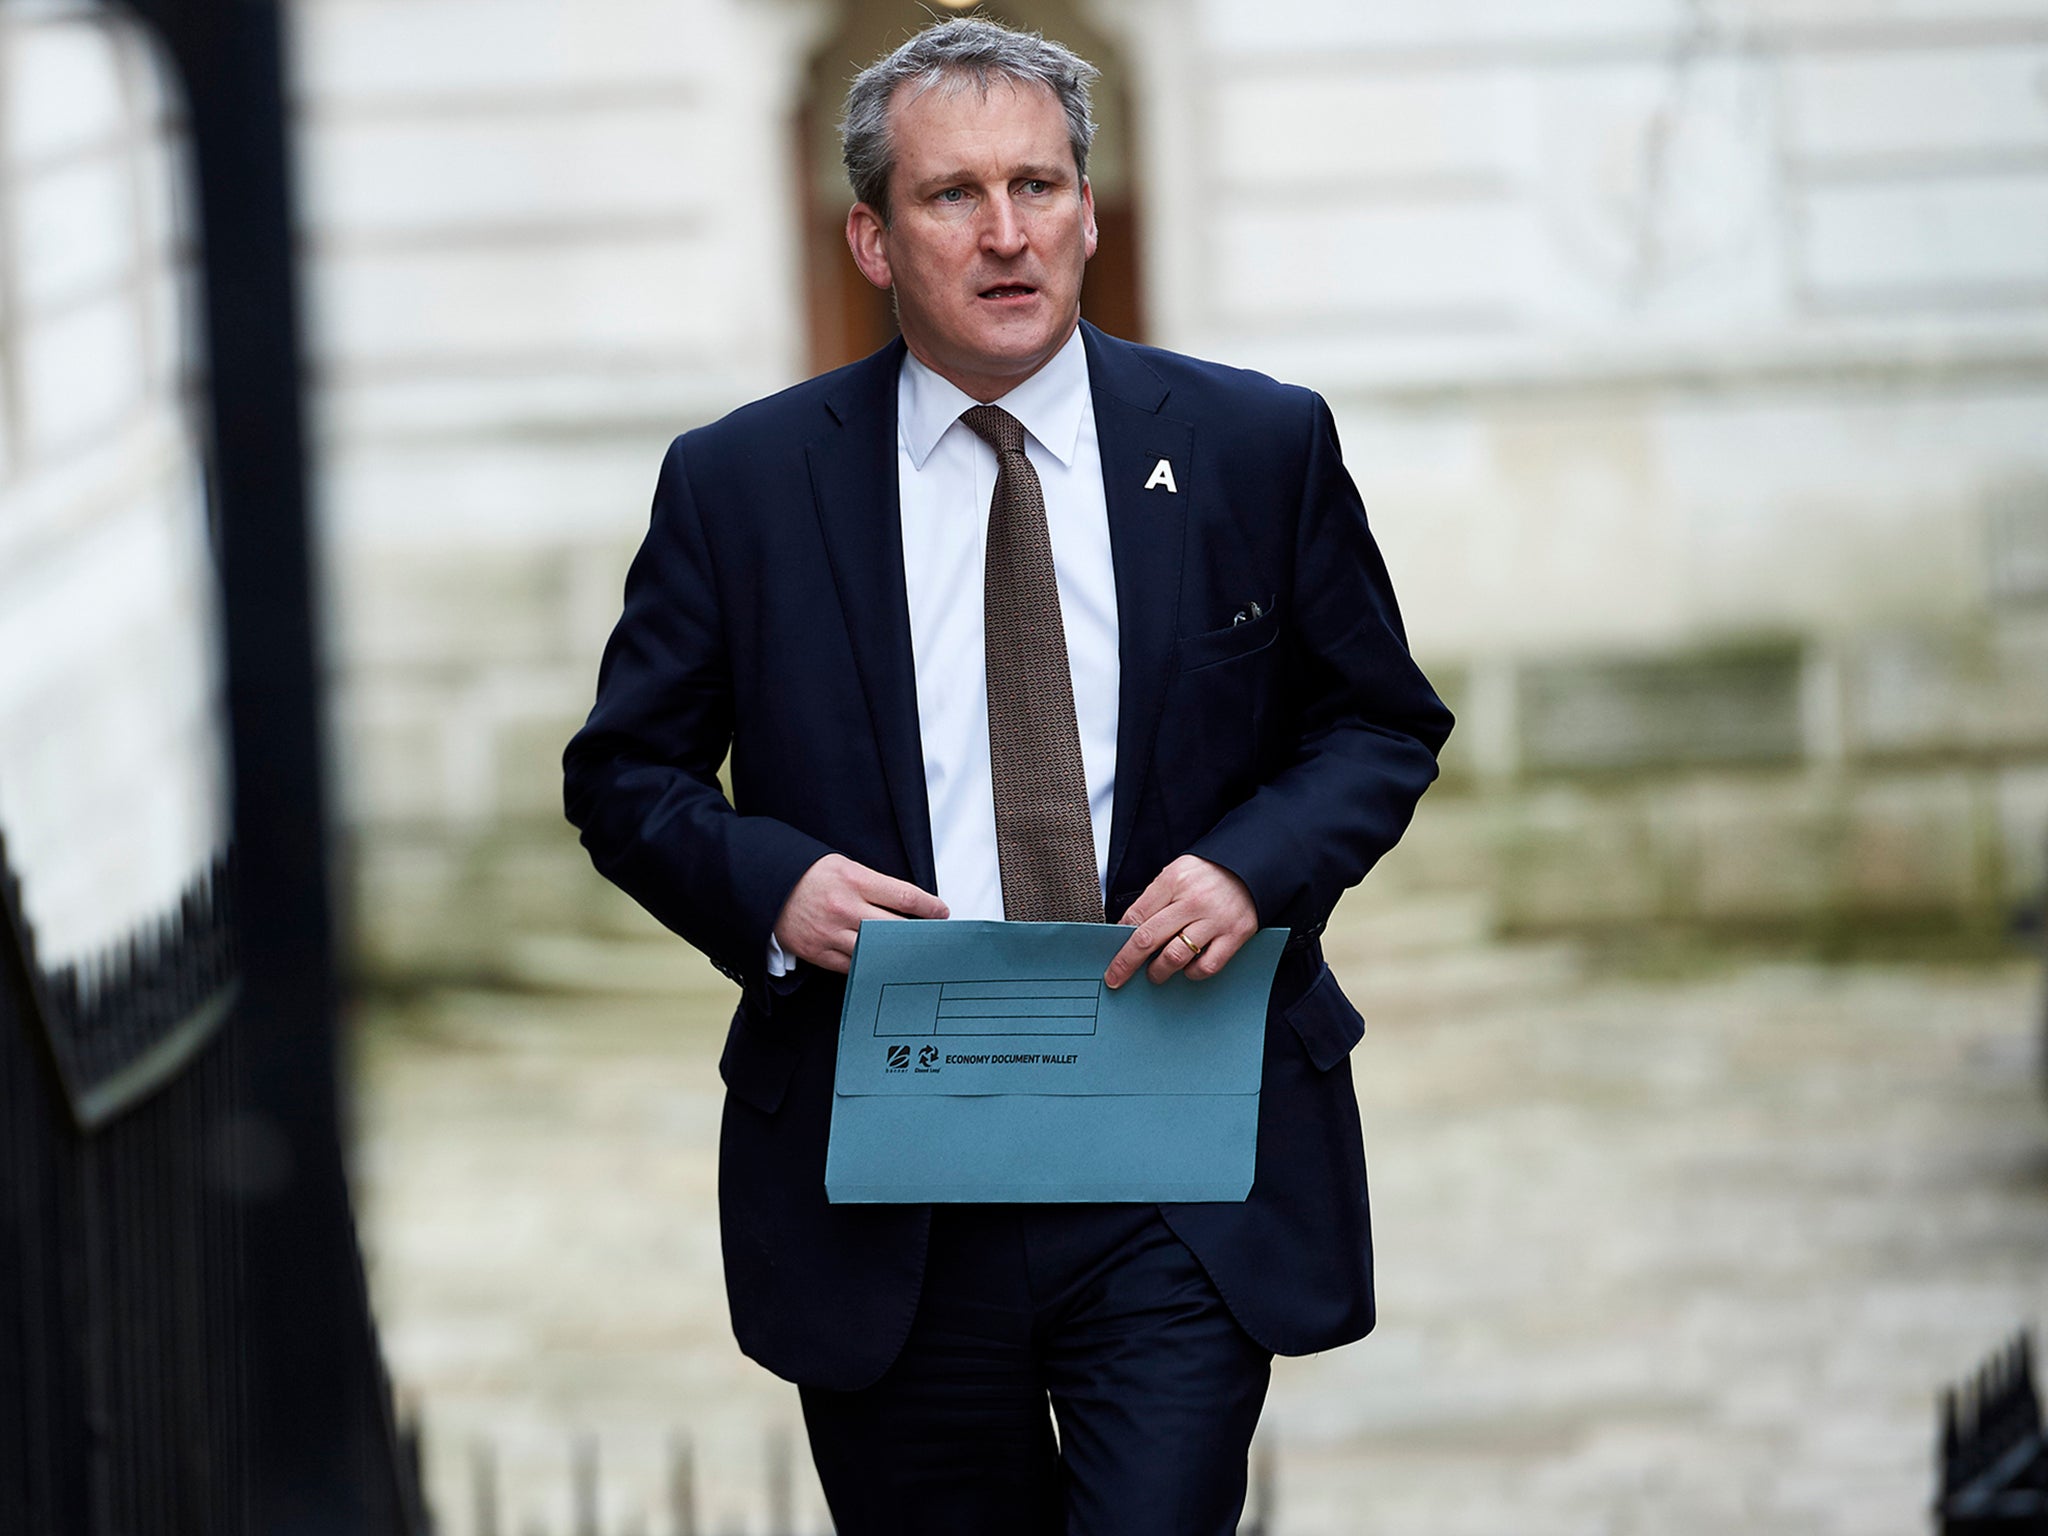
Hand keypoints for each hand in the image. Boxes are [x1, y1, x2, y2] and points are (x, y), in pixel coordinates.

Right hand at [773, 854, 948, 974]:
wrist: (765, 887)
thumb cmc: (808, 874)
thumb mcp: (843, 865)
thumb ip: (873, 883)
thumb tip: (906, 903)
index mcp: (852, 880)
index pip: (904, 896)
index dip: (929, 907)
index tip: (942, 912)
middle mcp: (843, 908)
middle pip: (894, 928)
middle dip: (919, 934)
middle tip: (934, 938)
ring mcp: (830, 933)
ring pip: (876, 951)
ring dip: (897, 954)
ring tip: (912, 954)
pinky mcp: (819, 952)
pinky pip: (853, 966)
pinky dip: (870, 965)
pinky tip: (883, 963)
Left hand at [1104, 855, 1257, 988]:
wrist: (1253, 865)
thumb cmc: (1209, 873)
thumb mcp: (1176, 873)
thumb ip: (1155, 899)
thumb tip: (1128, 931)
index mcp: (1174, 880)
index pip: (1136, 916)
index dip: (1118, 940)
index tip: (1112, 956)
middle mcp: (1193, 900)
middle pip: (1149, 939)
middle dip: (1126, 963)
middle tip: (1116, 977)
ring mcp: (1216, 919)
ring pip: (1175, 956)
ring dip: (1159, 971)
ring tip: (1155, 974)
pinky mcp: (1236, 935)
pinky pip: (1207, 965)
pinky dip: (1192, 973)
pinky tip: (1187, 969)